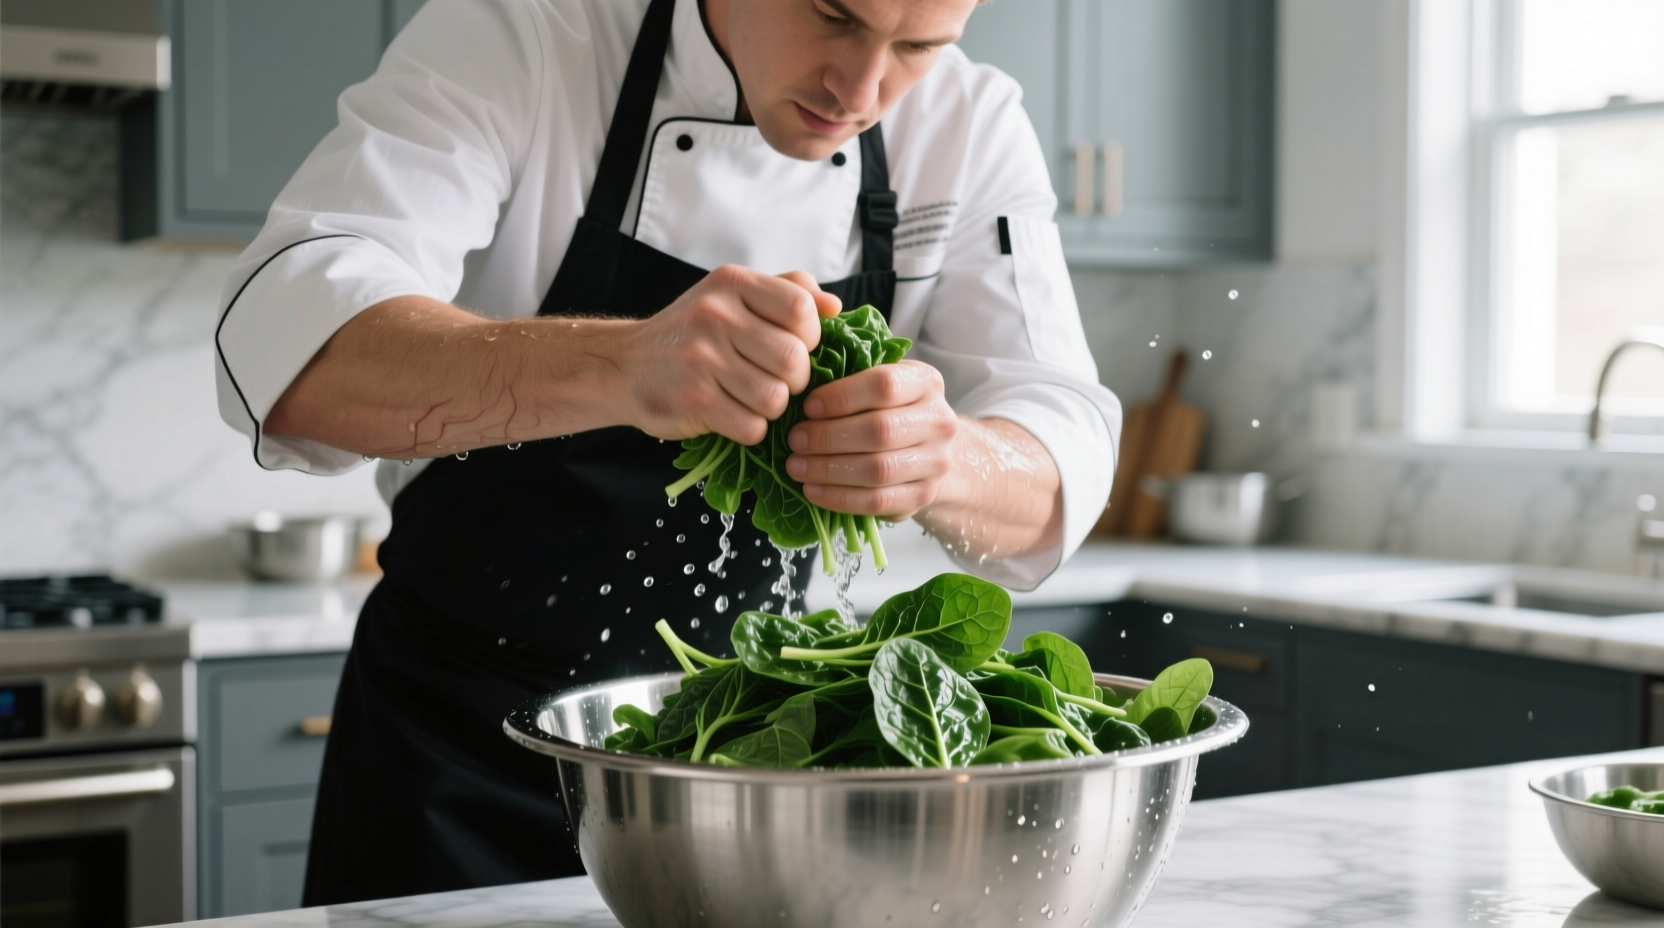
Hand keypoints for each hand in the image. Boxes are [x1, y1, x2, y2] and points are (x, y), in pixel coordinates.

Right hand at [612, 267, 839, 443]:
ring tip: (752, 398)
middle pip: (793, 359)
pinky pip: (752, 426)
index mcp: (732, 283)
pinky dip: (751, 429)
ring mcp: (701, 359)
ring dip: (773, 407)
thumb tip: (836, 307)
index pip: (801, 310)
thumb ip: (786, 292)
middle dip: (795, 379)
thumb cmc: (691, 333)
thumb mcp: (732, 297)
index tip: (795, 346)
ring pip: (776, 398)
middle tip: (777, 381)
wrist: (623, 365)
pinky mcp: (693, 400)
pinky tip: (734, 415)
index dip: (810, 337)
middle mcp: (715, 315)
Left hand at [784, 360, 958, 519]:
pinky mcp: (924, 496)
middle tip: (796, 440)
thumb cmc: (891, 411)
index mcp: (926, 382)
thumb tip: (798, 396)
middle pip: (879, 430)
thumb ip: (849, 382)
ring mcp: (936, 462)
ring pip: (878, 469)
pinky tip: (812, 490)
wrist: (929, 450)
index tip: (808, 407)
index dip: (841, 397)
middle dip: (828, 437)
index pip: (884, 385)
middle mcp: (939, 421)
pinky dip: (839, 498)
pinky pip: (878, 501)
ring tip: (796, 467)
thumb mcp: (879, 385)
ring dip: (828, 470)